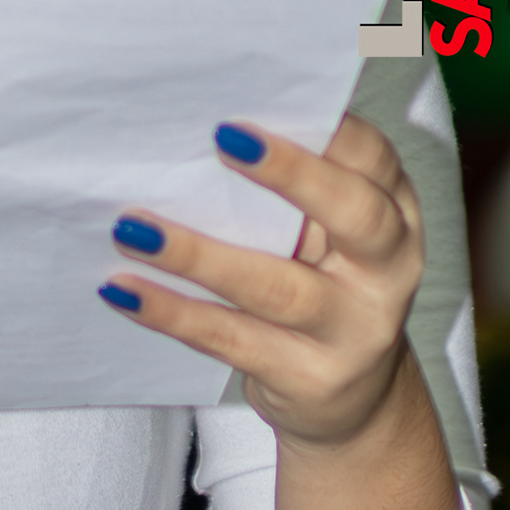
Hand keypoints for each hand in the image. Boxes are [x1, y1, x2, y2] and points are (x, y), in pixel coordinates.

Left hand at [103, 113, 464, 509]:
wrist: (350, 418)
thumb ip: (294, 188)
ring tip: (131, 226)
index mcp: (391, 223)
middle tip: (216, 137)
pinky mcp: (307, 387)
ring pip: (285, 288)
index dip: (332, 124)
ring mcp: (355, 337)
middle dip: (292, 175)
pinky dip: (173, 316)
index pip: (377, 158)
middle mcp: (388, 276)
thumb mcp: (321, 242)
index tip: (262, 91)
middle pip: (355, 215)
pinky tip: (117, 292)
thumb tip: (208, 113)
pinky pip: (236, 347)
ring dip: (204, 255)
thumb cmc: (311, 295)